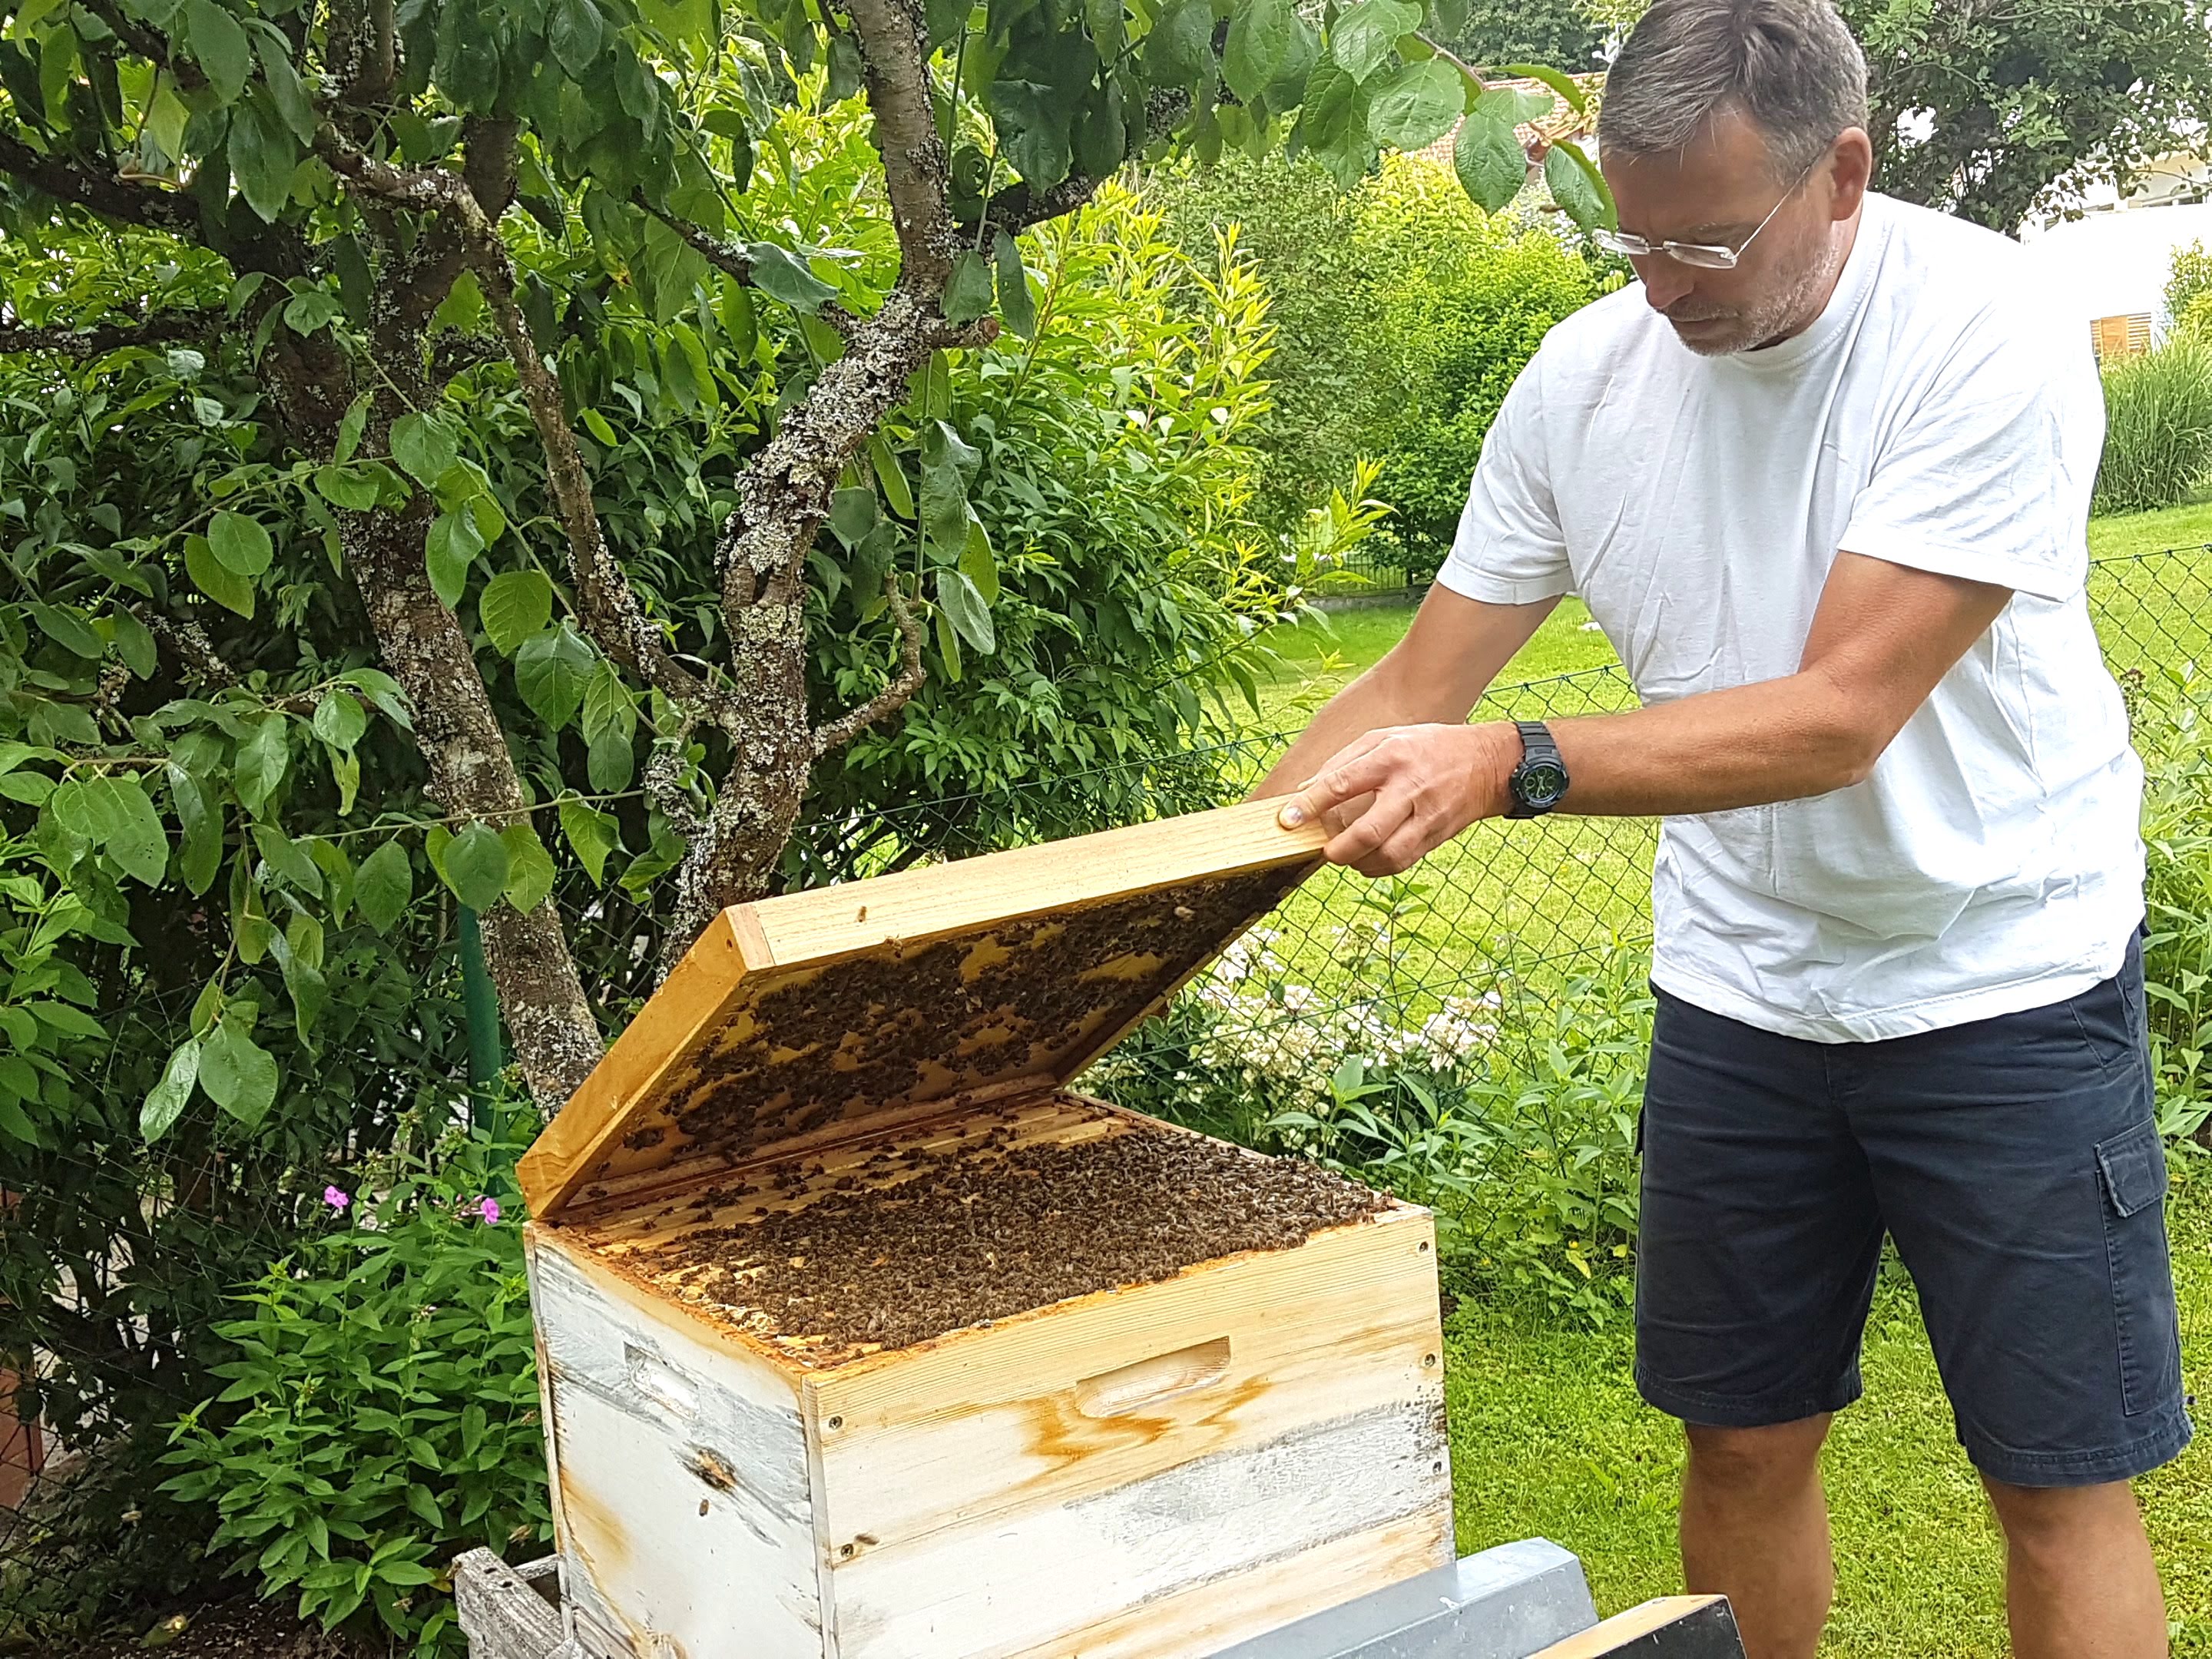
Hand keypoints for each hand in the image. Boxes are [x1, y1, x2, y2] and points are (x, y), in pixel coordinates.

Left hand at [1275, 723, 1517, 875]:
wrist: (1488, 764)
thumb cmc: (1428, 747)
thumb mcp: (1386, 737)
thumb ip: (1343, 761)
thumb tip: (1305, 789)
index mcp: (1392, 757)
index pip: (1343, 783)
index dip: (1311, 804)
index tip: (1287, 819)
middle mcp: (1409, 788)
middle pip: (1369, 830)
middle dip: (1339, 849)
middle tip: (1324, 850)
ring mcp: (1426, 816)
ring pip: (1389, 855)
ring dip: (1360, 863)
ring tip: (1346, 855)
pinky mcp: (1437, 836)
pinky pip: (1403, 862)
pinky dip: (1379, 867)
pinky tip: (1368, 860)